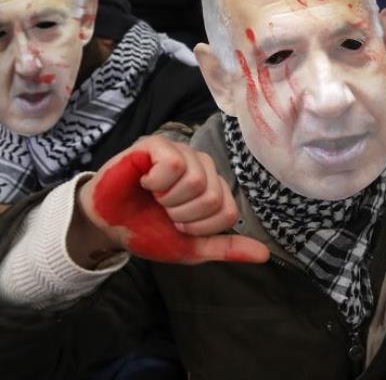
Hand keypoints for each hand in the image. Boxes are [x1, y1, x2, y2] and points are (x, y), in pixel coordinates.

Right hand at [75, 136, 269, 264]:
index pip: (228, 213)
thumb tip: (264, 255)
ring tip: (154, 197)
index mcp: (214, 187)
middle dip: (182, 215)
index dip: (200, 228)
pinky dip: (157, 183)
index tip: (178, 225)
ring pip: (195, 181)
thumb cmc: (148, 229)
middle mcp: (203, 166)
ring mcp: (182, 153)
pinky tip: (146, 182)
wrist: (108, 225)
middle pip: (212, 198)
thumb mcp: (190, 246)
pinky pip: (174, 165)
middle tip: (163, 210)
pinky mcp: (157, 145)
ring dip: (168, 200)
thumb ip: (226, 247)